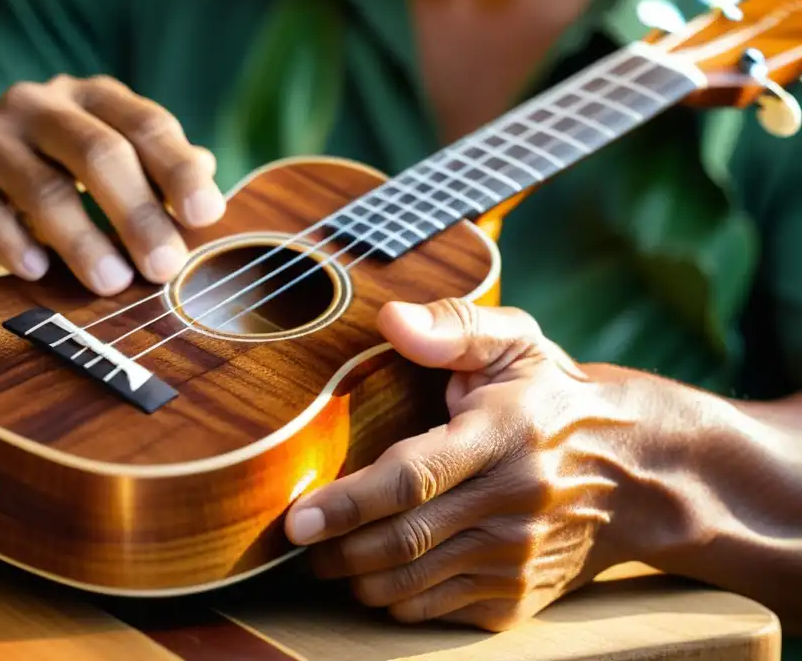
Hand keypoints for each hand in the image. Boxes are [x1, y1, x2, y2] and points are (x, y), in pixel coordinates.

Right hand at [0, 76, 225, 293]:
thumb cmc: (55, 174)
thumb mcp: (110, 166)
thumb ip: (158, 171)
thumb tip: (208, 178)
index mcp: (92, 97)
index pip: (147, 125)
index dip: (179, 170)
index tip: (207, 215)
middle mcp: (40, 103)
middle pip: (101, 154)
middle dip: (138, 214)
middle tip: (166, 267)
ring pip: (45, 188)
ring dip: (83, 241)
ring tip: (113, 284)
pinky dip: (12, 242)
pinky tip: (36, 271)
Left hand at [284, 298, 644, 630]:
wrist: (634, 473)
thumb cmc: (553, 398)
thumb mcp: (515, 343)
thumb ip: (454, 326)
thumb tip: (390, 319)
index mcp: (503, 437)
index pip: (414, 478)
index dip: (349, 502)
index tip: (298, 520)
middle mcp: (512, 505)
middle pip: (403, 542)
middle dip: (337, 549)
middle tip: (299, 540)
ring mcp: (515, 559)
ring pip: (413, 586)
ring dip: (358, 579)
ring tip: (329, 558)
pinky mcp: (517, 597)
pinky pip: (437, 611)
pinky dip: (396, 600)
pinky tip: (378, 574)